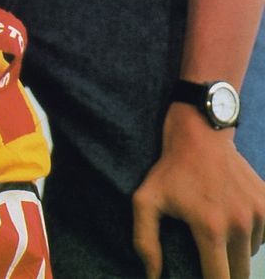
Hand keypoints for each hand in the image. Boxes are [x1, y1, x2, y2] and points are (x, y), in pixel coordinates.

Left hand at [132, 104, 264, 278]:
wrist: (200, 132)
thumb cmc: (171, 168)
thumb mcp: (146, 199)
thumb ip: (145, 240)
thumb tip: (153, 275)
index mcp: (211, 229)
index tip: (201, 277)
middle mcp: (239, 224)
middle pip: (239, 275)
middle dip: (224, 273)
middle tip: (207, 260)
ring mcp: (257, 213)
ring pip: (250, 255)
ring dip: (236, 254)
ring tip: (217, 235)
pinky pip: (263, 237)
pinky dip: (250, 237)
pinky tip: (231, 223)